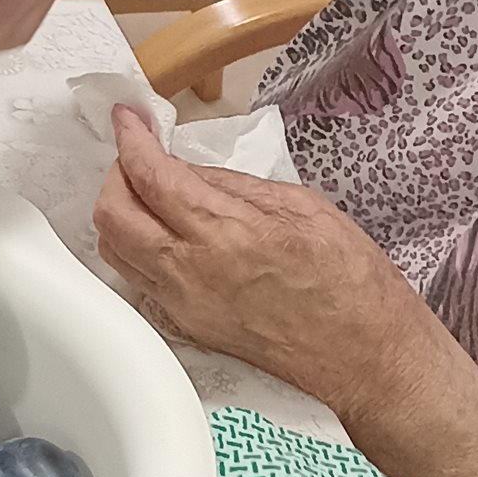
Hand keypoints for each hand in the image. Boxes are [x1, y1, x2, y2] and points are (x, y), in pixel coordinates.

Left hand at [93, 107, 450, 434]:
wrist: (365, 358)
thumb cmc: (351, 284)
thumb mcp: (301, 207)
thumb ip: (233, 186)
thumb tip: (186, 170)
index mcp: (227, 234)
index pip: (150, 176)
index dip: (130, 139)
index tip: (127, 118)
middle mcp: (193, 274)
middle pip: (112, 215)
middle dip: (116, 174)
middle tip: (138, 155)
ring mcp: (184, 307)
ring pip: (115, 252)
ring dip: (121, 213)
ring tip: (149, 192)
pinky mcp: (187, 330)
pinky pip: (138, 282)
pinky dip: (136, 251)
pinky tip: (163, 236)